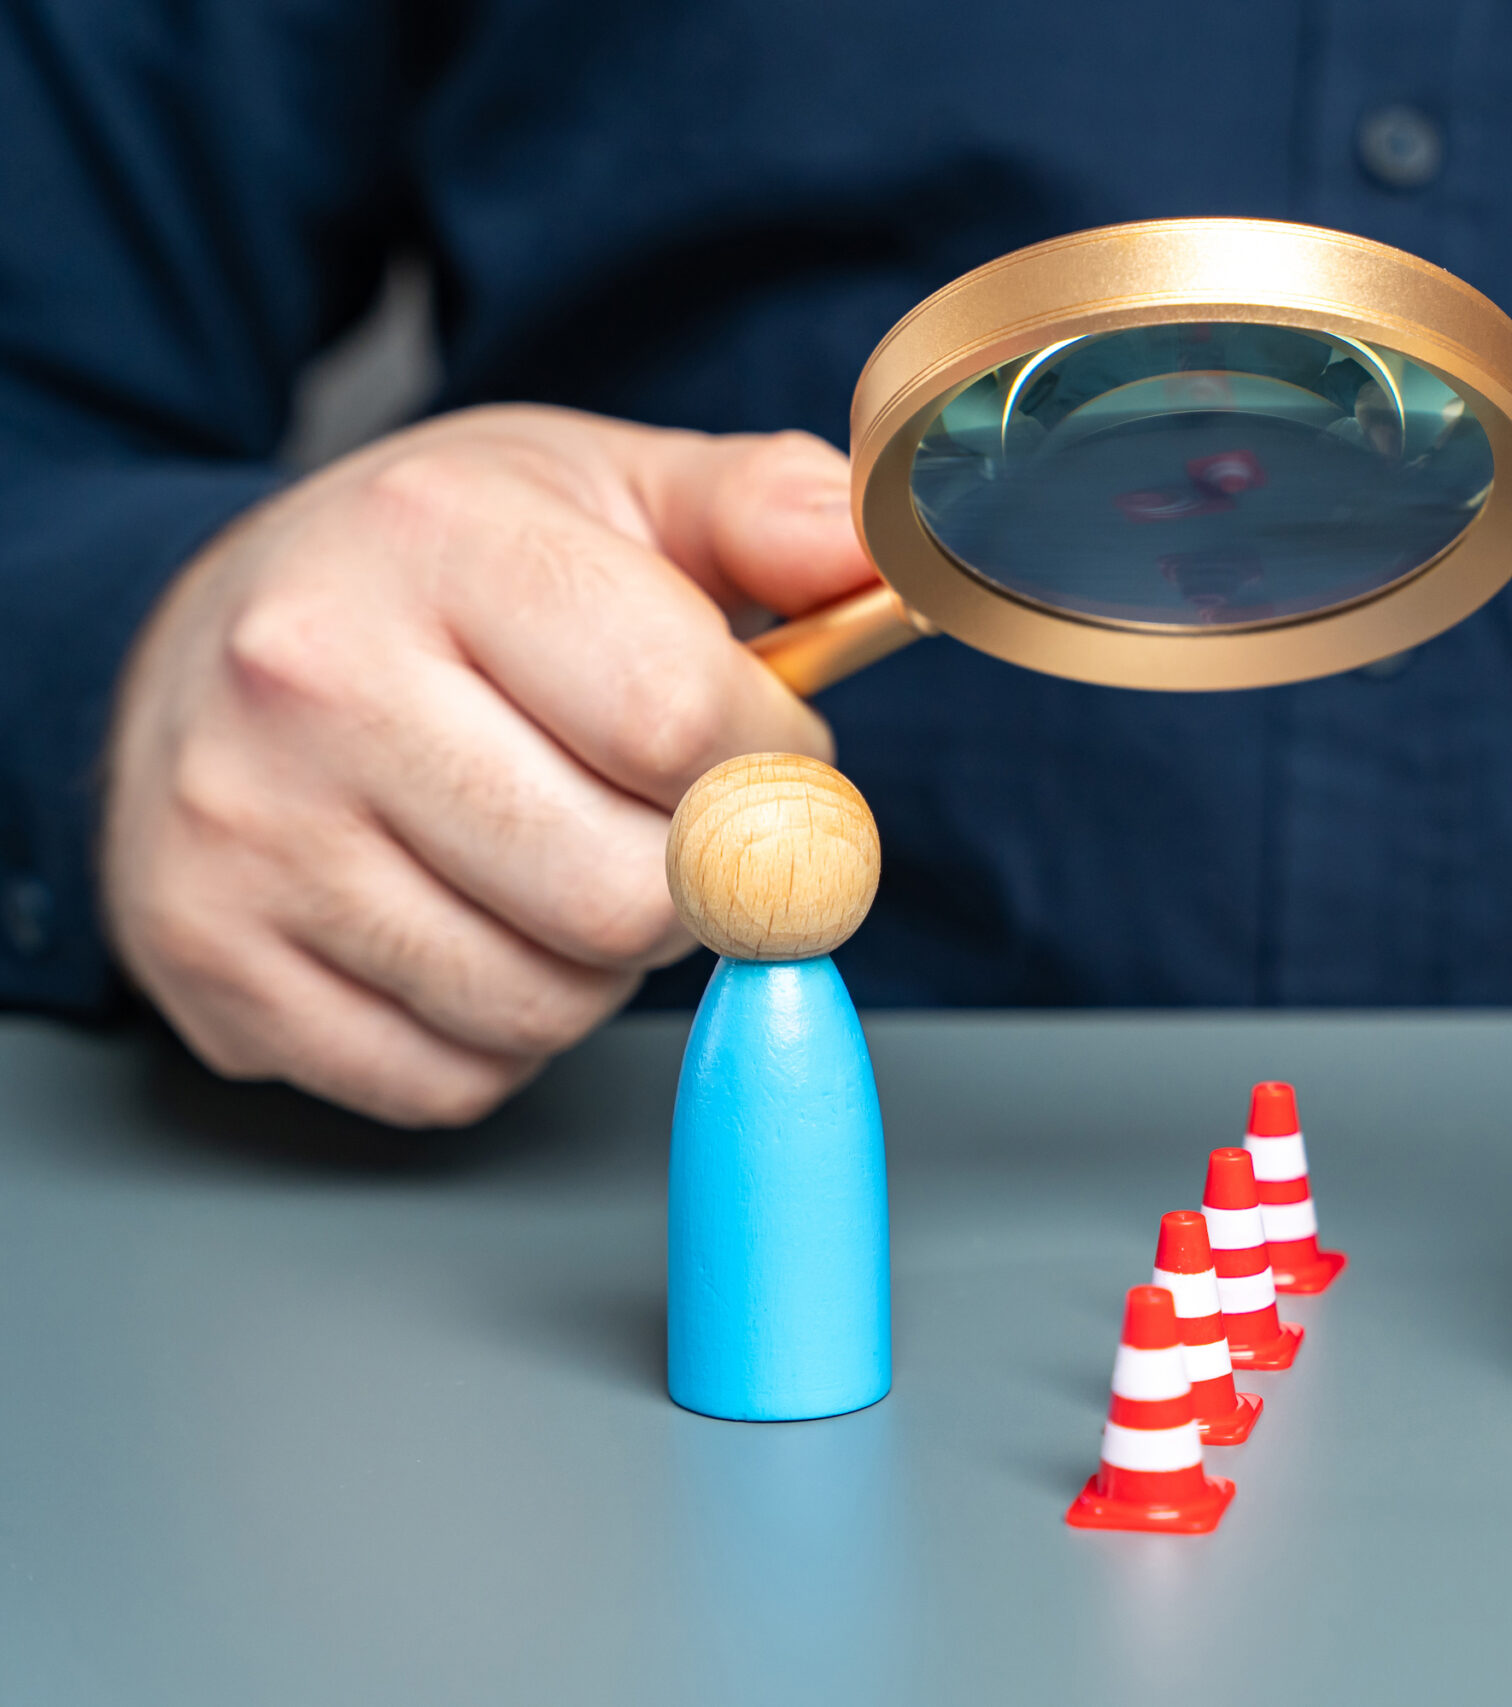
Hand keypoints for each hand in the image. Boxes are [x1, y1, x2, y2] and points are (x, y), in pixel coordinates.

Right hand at [101, 405, 873, 1125]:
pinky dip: (502, 1037)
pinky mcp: (211, 963)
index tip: (770, 752)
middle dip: (702, 883)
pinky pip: (451, 1080)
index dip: (776, 766)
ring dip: (606, 966)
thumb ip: (769, 511)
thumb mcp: (613, 489)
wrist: (209, 632)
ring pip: (548, 1006)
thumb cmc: (446, 571)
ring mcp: (244, 834)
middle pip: (627, 894)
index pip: (682, 720)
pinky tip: (476, 926)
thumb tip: (878, 546)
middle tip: (675, 825)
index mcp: (437, 541)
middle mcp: (311, 681)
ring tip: (565, 862)